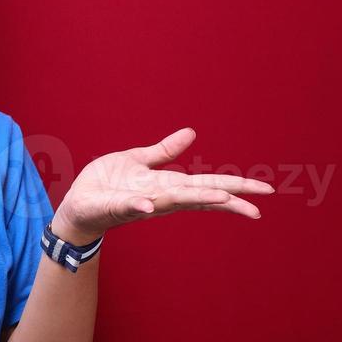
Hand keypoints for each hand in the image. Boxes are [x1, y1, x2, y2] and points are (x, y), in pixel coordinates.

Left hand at [53, 127, 272, 241]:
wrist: (77, 204)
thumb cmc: (107, 184)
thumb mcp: (138, 160)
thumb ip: (164, 151)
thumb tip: (191, 133)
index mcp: (167, 184)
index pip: (208, 185)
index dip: (236, 186)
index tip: (265, 190)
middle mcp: (160, 197)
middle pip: (199, 196)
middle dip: (228, 200)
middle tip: (258, 208)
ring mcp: (139, 204)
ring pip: (171, 202)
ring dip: (195, 200)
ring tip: (222, 199)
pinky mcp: (113, 207)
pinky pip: (128, 206)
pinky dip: (140, 206)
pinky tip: (150, 206)